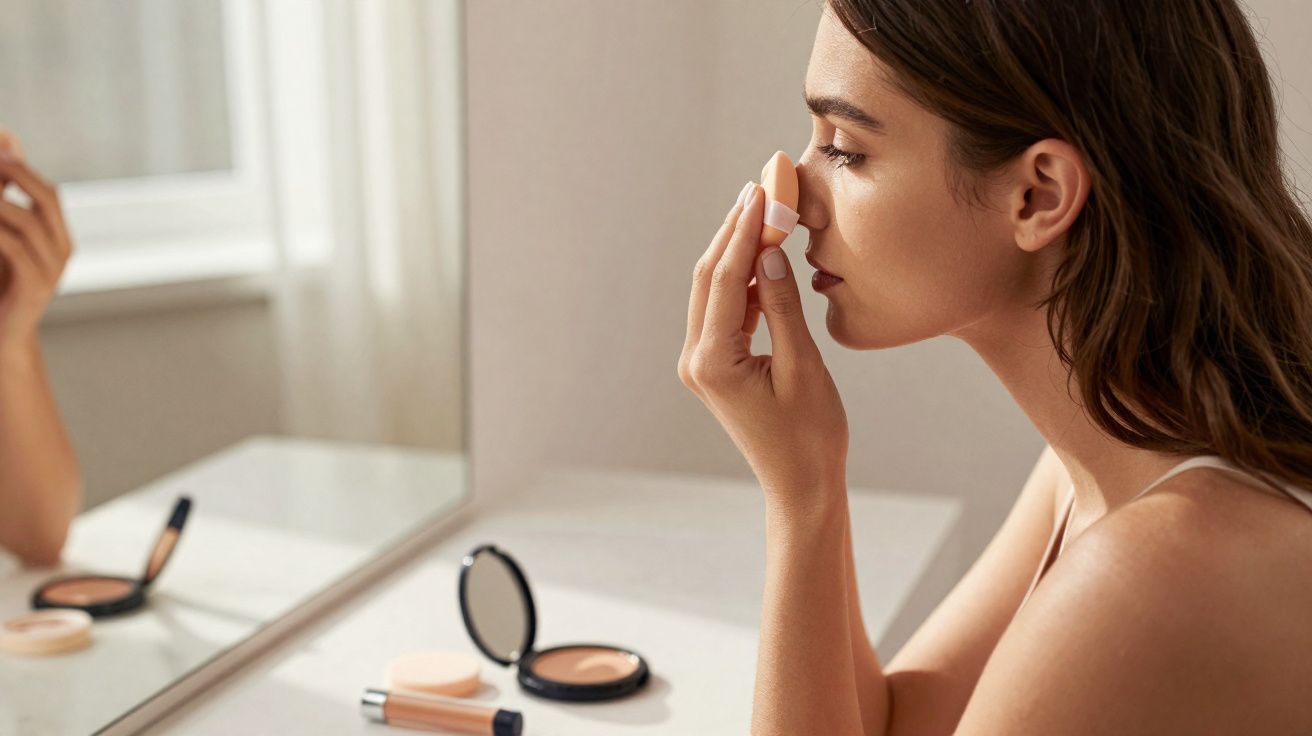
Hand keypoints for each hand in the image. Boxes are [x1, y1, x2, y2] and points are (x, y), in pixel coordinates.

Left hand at [0, 133, 72, 349]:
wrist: (3, 338)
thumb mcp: (2, 244)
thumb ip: (4, 209)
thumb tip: (5, 160)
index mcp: (59, 239)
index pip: (49, 193)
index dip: (24, 168)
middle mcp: (62, 251)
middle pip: (47, 198)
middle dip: (18, 174)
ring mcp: (53, 270)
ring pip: (27, 221)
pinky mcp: (36, 286)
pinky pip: (14, 248)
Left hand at [678, 182, 848, 508]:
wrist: (801, 485)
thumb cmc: (811, 436)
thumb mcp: (804, 367)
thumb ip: (782, 308)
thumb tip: (768, 253)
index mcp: (713, 361)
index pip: (725, 277)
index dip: (745, 229)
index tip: (764, 189)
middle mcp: (697, 359)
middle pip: (710, 276)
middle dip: (735, 228)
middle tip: (761, 184)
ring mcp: (702, 363)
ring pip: (714, 289)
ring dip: (738, 249)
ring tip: (764, 206)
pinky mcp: (715, 366)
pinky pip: (725, 309)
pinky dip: (743, 278)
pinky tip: (764, 252)